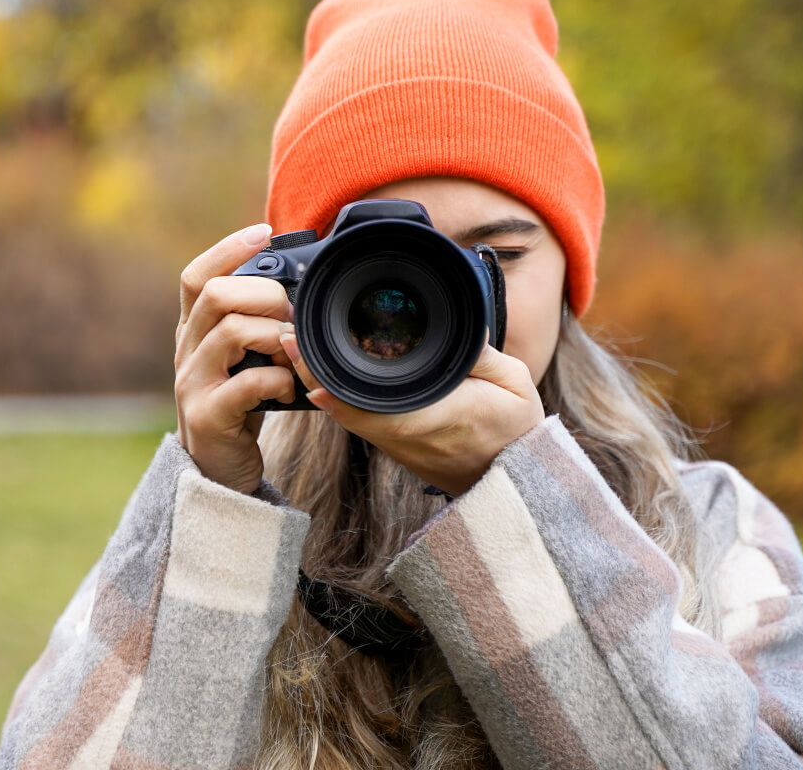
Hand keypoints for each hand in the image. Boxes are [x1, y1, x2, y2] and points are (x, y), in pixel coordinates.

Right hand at [174, 223, 295, 493]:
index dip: (227, 249)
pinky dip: (277, 379)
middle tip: (291, 315)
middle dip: (264, 295)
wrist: (219, 470)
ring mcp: (192, 384)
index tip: (265, 232)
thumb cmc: (240, 406)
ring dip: (273, 335)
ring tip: (292, 353)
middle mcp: (186, 351)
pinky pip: (246, 384)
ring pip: (230, 332)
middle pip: (214, 295)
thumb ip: (257, 325)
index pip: (196, 275)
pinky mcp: (208, 416)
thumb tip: (299, 288)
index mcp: (194, 331)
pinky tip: (289, 388)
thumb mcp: (244, 359)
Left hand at [279, 330, 544, 495]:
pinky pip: (356, 418)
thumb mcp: (513, 382)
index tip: (304, 348)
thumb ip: (480, 353)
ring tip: (296, 347)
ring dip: (318, 381)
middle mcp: (402, 433)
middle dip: (310, 370)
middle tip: (287, 335)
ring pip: (343, 413)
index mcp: (429, 416)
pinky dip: (334, 395)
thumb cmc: (515, 430)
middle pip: (340, 404)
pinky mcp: (395, 444)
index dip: (327, 377)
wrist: (513, 479)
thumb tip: (458, 323)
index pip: (365, 400)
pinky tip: (321, 372)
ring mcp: (395, 442)